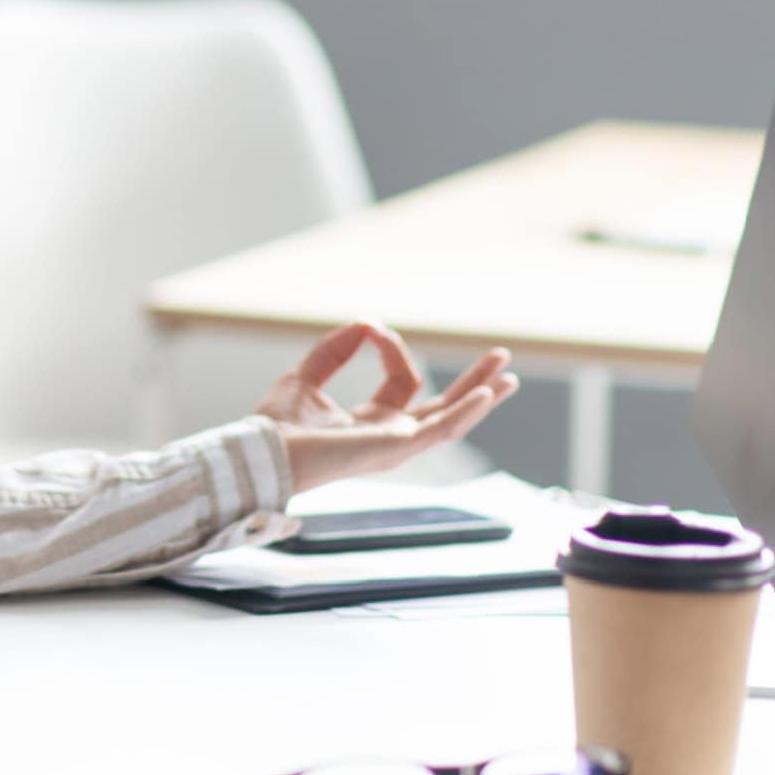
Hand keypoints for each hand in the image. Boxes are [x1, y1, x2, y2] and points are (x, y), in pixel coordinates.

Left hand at [256, 320, 518, 494]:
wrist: (265, 450)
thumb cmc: (277, 426)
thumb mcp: (306, 377)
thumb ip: (333, 351)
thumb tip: (364, 324)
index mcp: (371, 423)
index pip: (403, 381)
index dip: (392, 348)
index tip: (369, 328)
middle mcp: (390, 437)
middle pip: (444, 407)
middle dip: (474, 383)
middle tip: (501, 358)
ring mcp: (397, 446)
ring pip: (451, 421)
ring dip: (481, 397)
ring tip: (508, 376)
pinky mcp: (396, 449)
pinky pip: (439, 431)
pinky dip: (465, 411)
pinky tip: (485, 394)